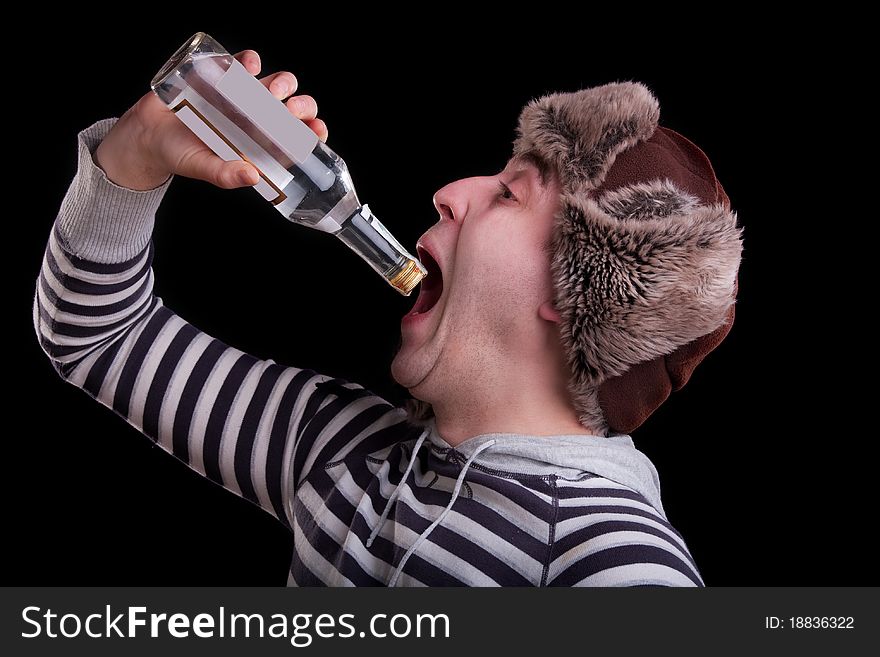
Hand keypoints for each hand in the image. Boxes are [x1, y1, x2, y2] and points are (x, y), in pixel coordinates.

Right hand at [94, 49, 327, 190]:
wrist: (147, 134)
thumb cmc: (180, 155)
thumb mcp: (204, 168)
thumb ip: (226, 175)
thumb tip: (252, 176)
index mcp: (261, 143)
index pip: (296, 137)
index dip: (311, 131)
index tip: (316, 129)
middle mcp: (257, 118)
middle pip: (292, 107)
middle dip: (301, 105)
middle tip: (293, 110)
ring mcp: (242, 96)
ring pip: (274, 83)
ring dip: (281, 82)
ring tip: (273, 89)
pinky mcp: (222, 75)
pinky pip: (242, 63)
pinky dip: (249, 61)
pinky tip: (249, 65)